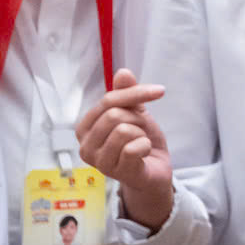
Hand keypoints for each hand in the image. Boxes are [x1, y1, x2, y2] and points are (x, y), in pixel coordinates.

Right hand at [78, 69, 171, 231]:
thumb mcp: (135, 113)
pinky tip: (143, 153)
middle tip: (141, 130)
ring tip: (140, 143)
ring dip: (141, 134)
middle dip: (138, 119)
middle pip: (115, 114)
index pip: (108, 100)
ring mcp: (98, 161)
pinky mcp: (114, 172)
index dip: (136, 93)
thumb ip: (127, 94)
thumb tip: (123, 72)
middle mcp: (85, 145)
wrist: (155, 170)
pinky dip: (145, 146)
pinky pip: (133, 148)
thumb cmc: (140, 140)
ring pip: (124, 130)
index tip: (159, 90)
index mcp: (85, 127)